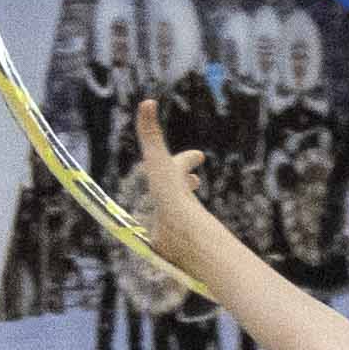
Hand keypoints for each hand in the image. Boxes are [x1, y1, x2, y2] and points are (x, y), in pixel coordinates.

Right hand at [128, 98, 220, 266]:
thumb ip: (151, 134)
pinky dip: (172, 240)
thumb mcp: (159, 161)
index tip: (200, 155)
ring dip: (181, 211)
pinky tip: (170, 248)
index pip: (181, 167)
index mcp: (175, 184)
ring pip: (181, 216)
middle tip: (194, 180)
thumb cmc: (172, 195)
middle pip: (184, 190)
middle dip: (186, 182)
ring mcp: (178, 225)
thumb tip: (148, 101)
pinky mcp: (174, 247)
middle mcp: (180, 203)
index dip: (187, 160)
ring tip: (176, 217)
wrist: (185, 235)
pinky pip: (173, 241)